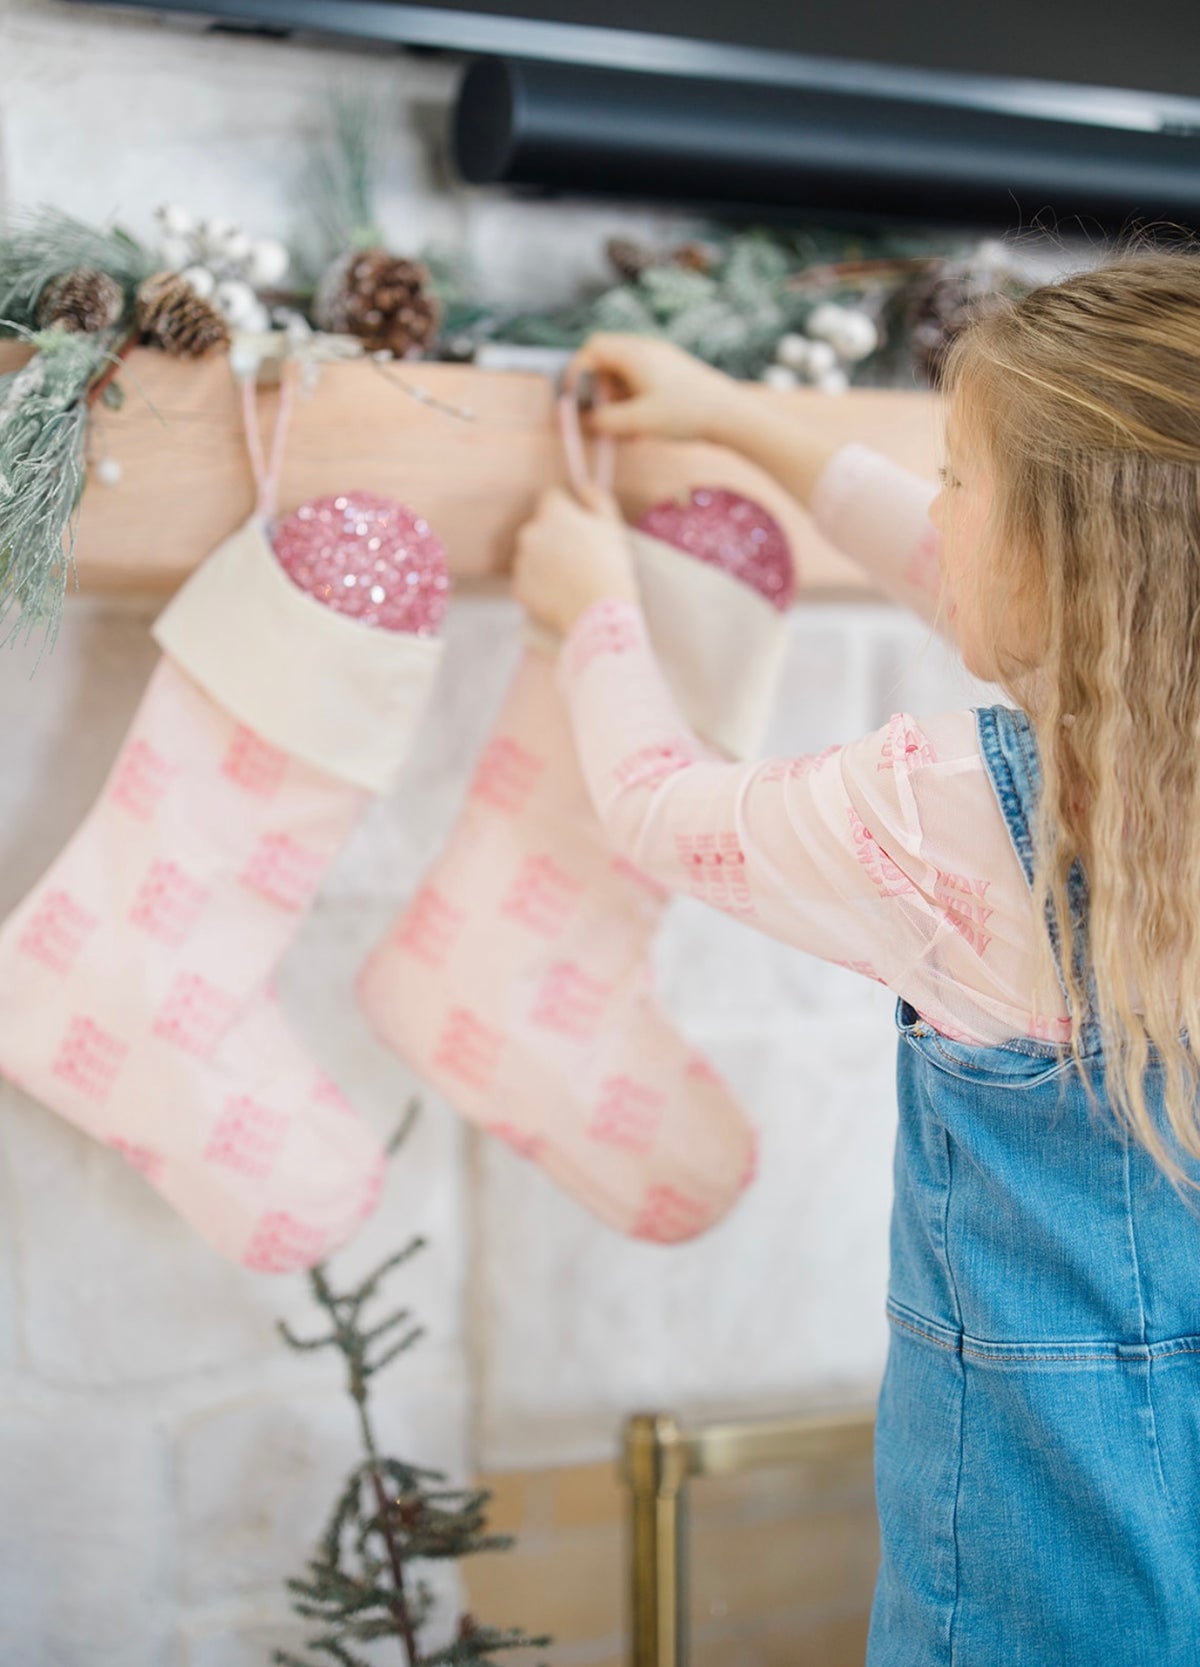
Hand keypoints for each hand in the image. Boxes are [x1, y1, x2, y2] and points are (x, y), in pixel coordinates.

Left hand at [512, 480, 637, 637]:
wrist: (598, 610)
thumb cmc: (609, 565)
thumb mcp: (612, 525)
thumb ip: (597, 499)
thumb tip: (584, 486)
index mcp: (552, 513)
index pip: (551, 497)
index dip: (567, 509)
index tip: (579, 523)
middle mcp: (530, 532)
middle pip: (540, 528)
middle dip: (555, 537)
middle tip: (579, 557)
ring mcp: (521, 561)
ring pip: (533, 555)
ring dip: (546, 562)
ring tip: (571, 579)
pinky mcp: (519, 588)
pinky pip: (528, 582)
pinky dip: (541, 587)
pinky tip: (561, 594)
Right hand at [564, 332, 745, 443]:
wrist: (731, 414)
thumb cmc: (685, 413)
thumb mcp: (637, 421)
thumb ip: (604, 421)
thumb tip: (585, 422)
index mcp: (634, 352)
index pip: (592, 349)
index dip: (576, 374)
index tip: (573, 401)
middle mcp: (645, 350)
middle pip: (606, 363)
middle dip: (598, 393)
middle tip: (602, 419)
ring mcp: (660, 361)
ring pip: (623, 377)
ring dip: (616, 404)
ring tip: (624, 432)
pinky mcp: (671, 376)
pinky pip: (640, 385)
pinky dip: (633, 406)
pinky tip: (641, 432)